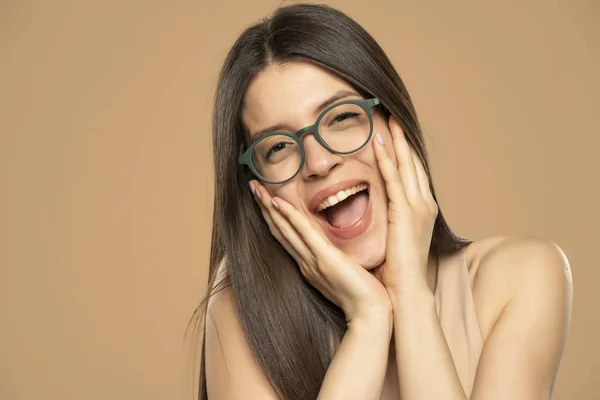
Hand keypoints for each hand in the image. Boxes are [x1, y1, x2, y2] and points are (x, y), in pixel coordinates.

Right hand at [249, 181, 391, 323]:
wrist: (371, 315)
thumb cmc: (363, 296)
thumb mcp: (344, 274)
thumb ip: (334, 260)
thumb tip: (334, 249)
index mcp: (309, 265)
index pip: (285, 236)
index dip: (273, 216)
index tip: (265, 198)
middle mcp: (305, 262)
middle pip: (279, 230)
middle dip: (264, 207)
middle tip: (252, 186)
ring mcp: (312, 261)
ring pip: (285, 230)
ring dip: (269, 208)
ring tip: (257, 189)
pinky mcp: (324, 259)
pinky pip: (304, 234)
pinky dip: (290, 218)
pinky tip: (279, 203)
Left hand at [371, 115, 438, 293]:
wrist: (406, 291)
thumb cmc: (397, 270)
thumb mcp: (397, 237)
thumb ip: (392, 219)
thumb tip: (380, 210)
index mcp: (421, 210)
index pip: (413, 174)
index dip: (406, 152)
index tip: (395, 133)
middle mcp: (424, 204)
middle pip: (413, 164)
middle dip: (404, 140)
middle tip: (394, 116)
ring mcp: (418, 208)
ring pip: (406, 166)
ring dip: (397, 142)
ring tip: (388, 120)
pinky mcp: (406, 213)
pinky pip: (394, 180)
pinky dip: (387, 160)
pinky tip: (379, 143)